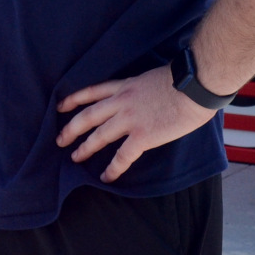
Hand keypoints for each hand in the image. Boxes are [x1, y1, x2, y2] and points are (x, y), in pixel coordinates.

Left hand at [56, 64, 211, 183]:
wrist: (194, 86)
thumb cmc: (182, 79)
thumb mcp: (151, 77)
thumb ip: (141, 89)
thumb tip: (143, 98)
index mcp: (125, 86)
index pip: (92, 91)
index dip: (74, 99)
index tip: (60, 106)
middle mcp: (122, 101)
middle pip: (88, 116)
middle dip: (71, 128)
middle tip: (60, 139)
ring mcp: (130, 119)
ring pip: (99, 136)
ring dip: (85, 148)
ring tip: (75, 157)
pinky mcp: (143, 136)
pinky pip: (122, 156)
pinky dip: (113, 168)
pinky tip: (106, 177)